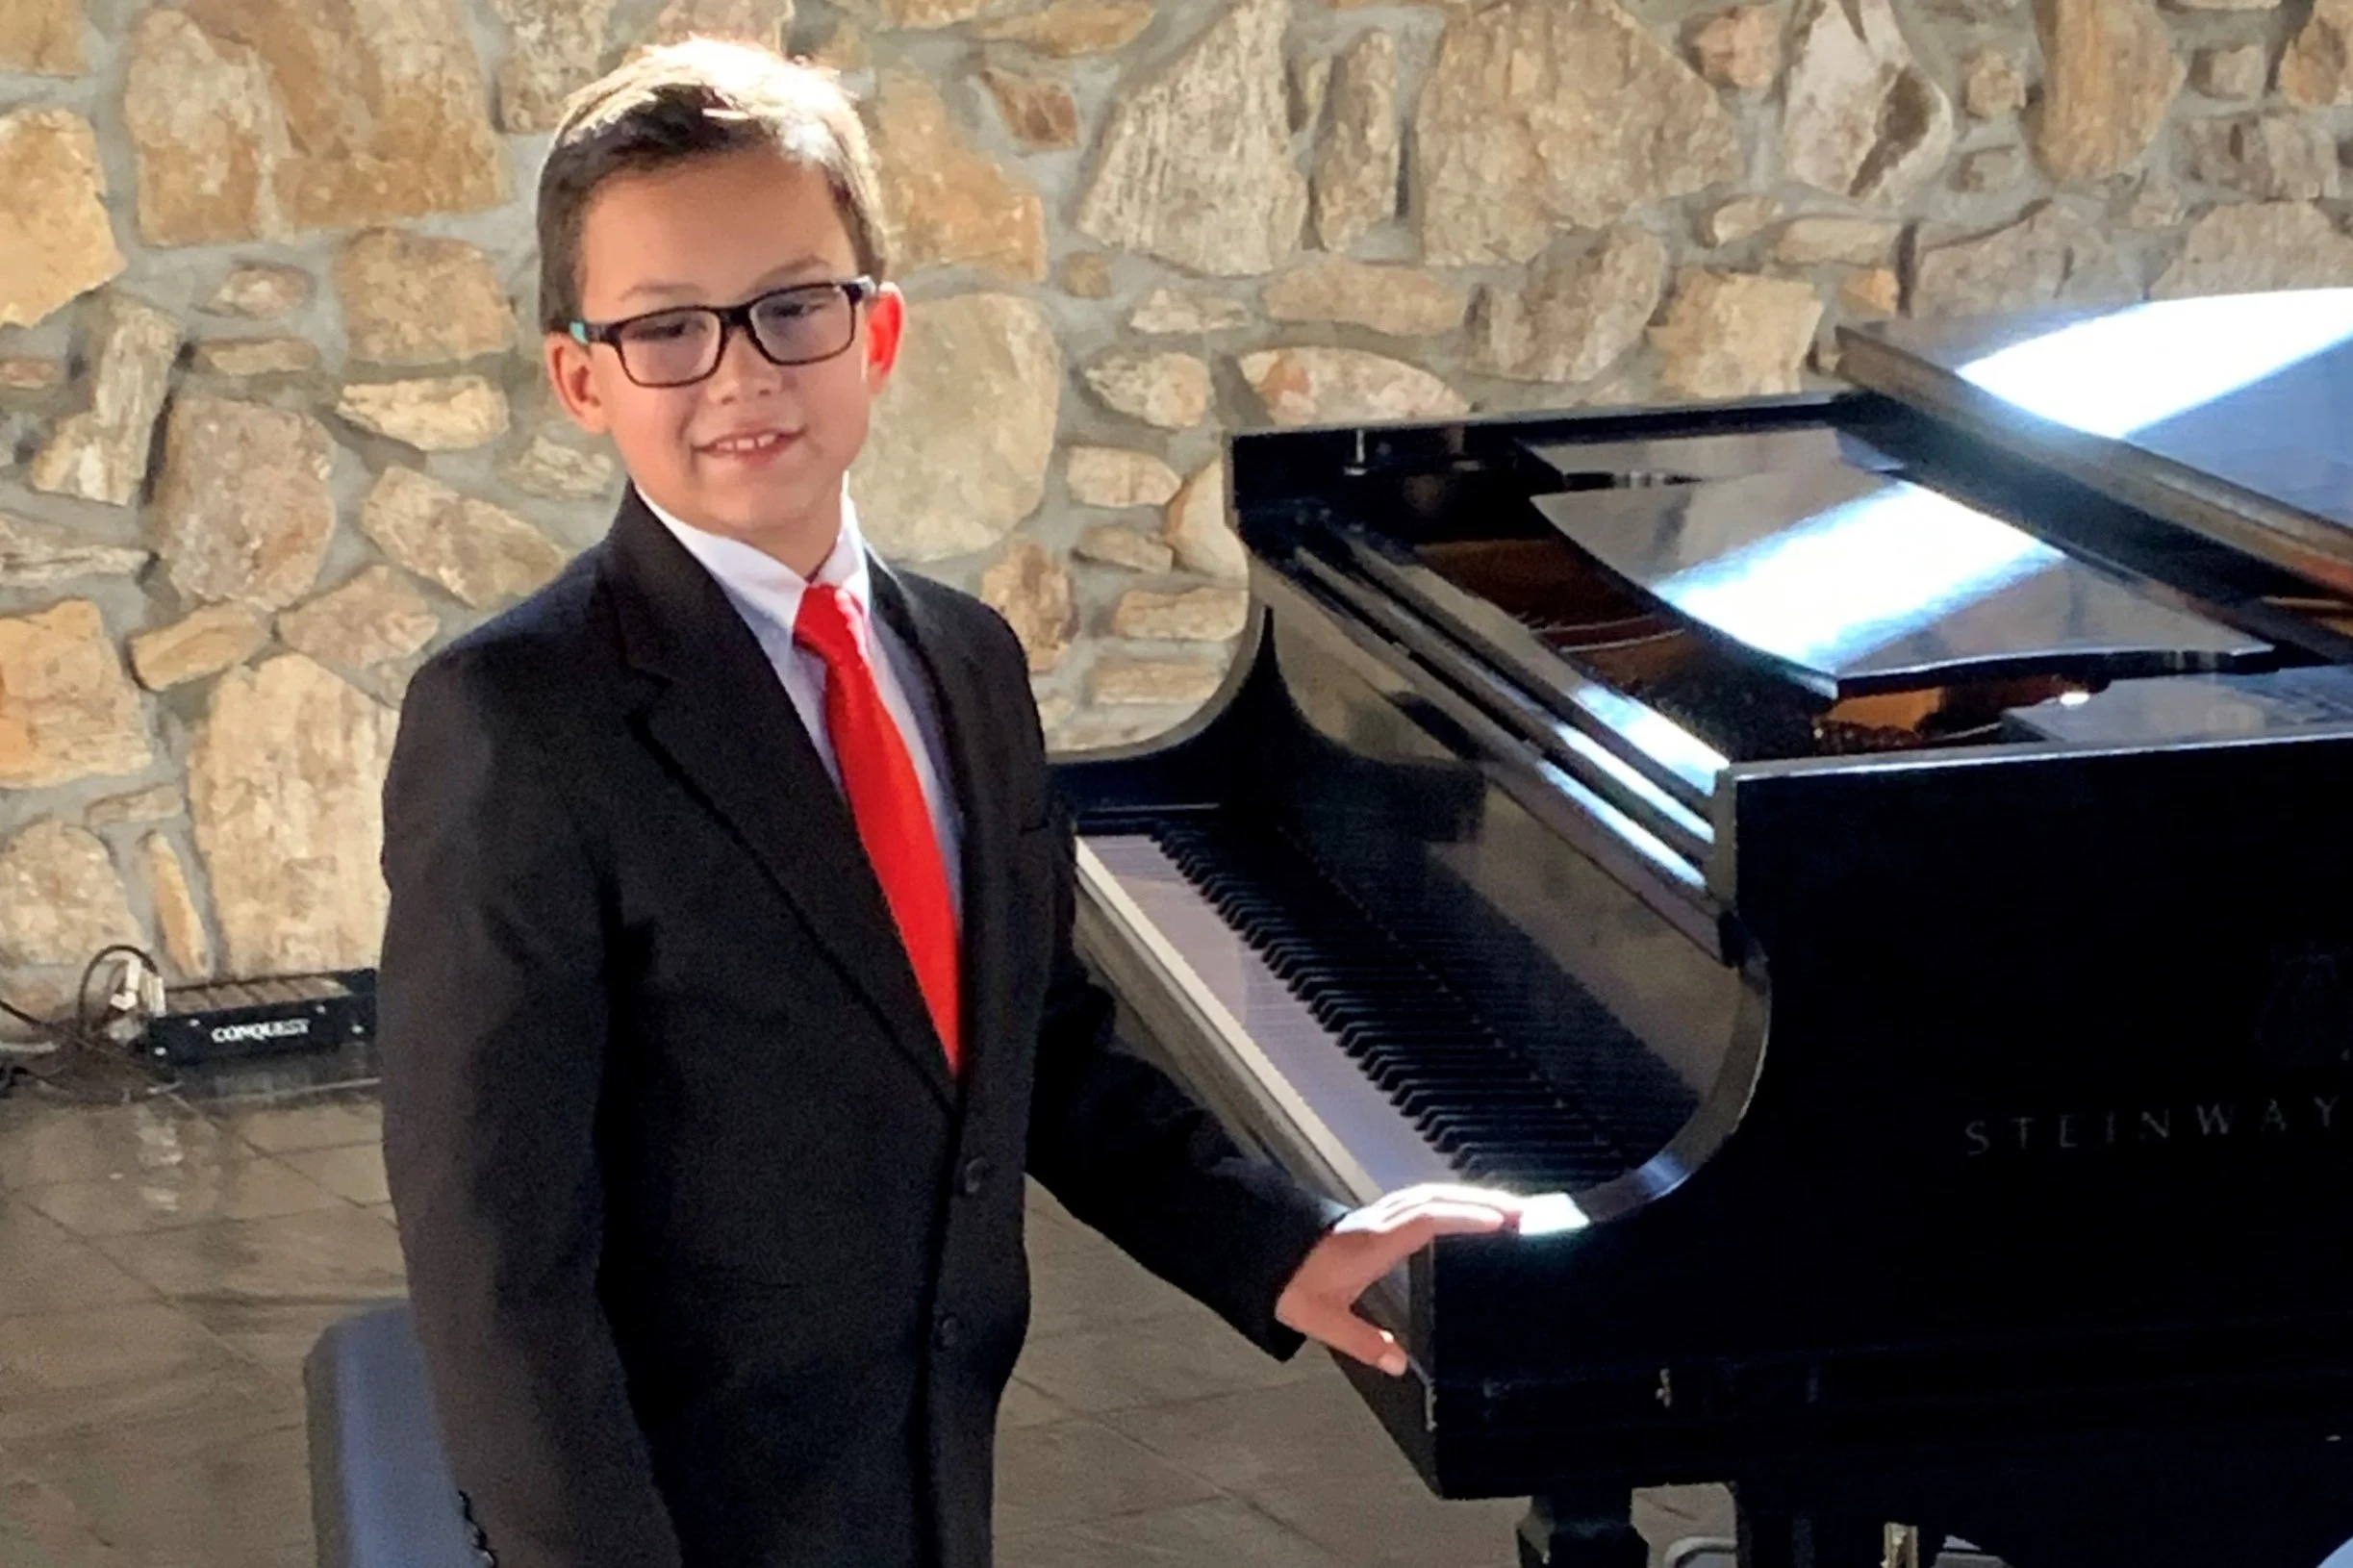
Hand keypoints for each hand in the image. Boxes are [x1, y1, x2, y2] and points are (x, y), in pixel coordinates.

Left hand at [1273, 1183, 1525, 1376]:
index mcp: (1375, 1242)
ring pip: (1430, 1196)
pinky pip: (1421, 1202)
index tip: (1502, 1220)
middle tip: (1524, 1212)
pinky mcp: (1375, 1221)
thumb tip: (1398, 1363)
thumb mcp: (1322, 1317)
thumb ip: (1361, 1341)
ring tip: (1506, 1210)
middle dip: (1483, 1201)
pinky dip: (1449, 1203)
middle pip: (1439, 1199)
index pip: (1429, 1218)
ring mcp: (1378, 1218)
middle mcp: (1380, 1222)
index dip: (1466, 1217)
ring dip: (1468, 1199)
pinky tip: (1462, 1215)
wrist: (1258, 1252)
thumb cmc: (1290, 1282)